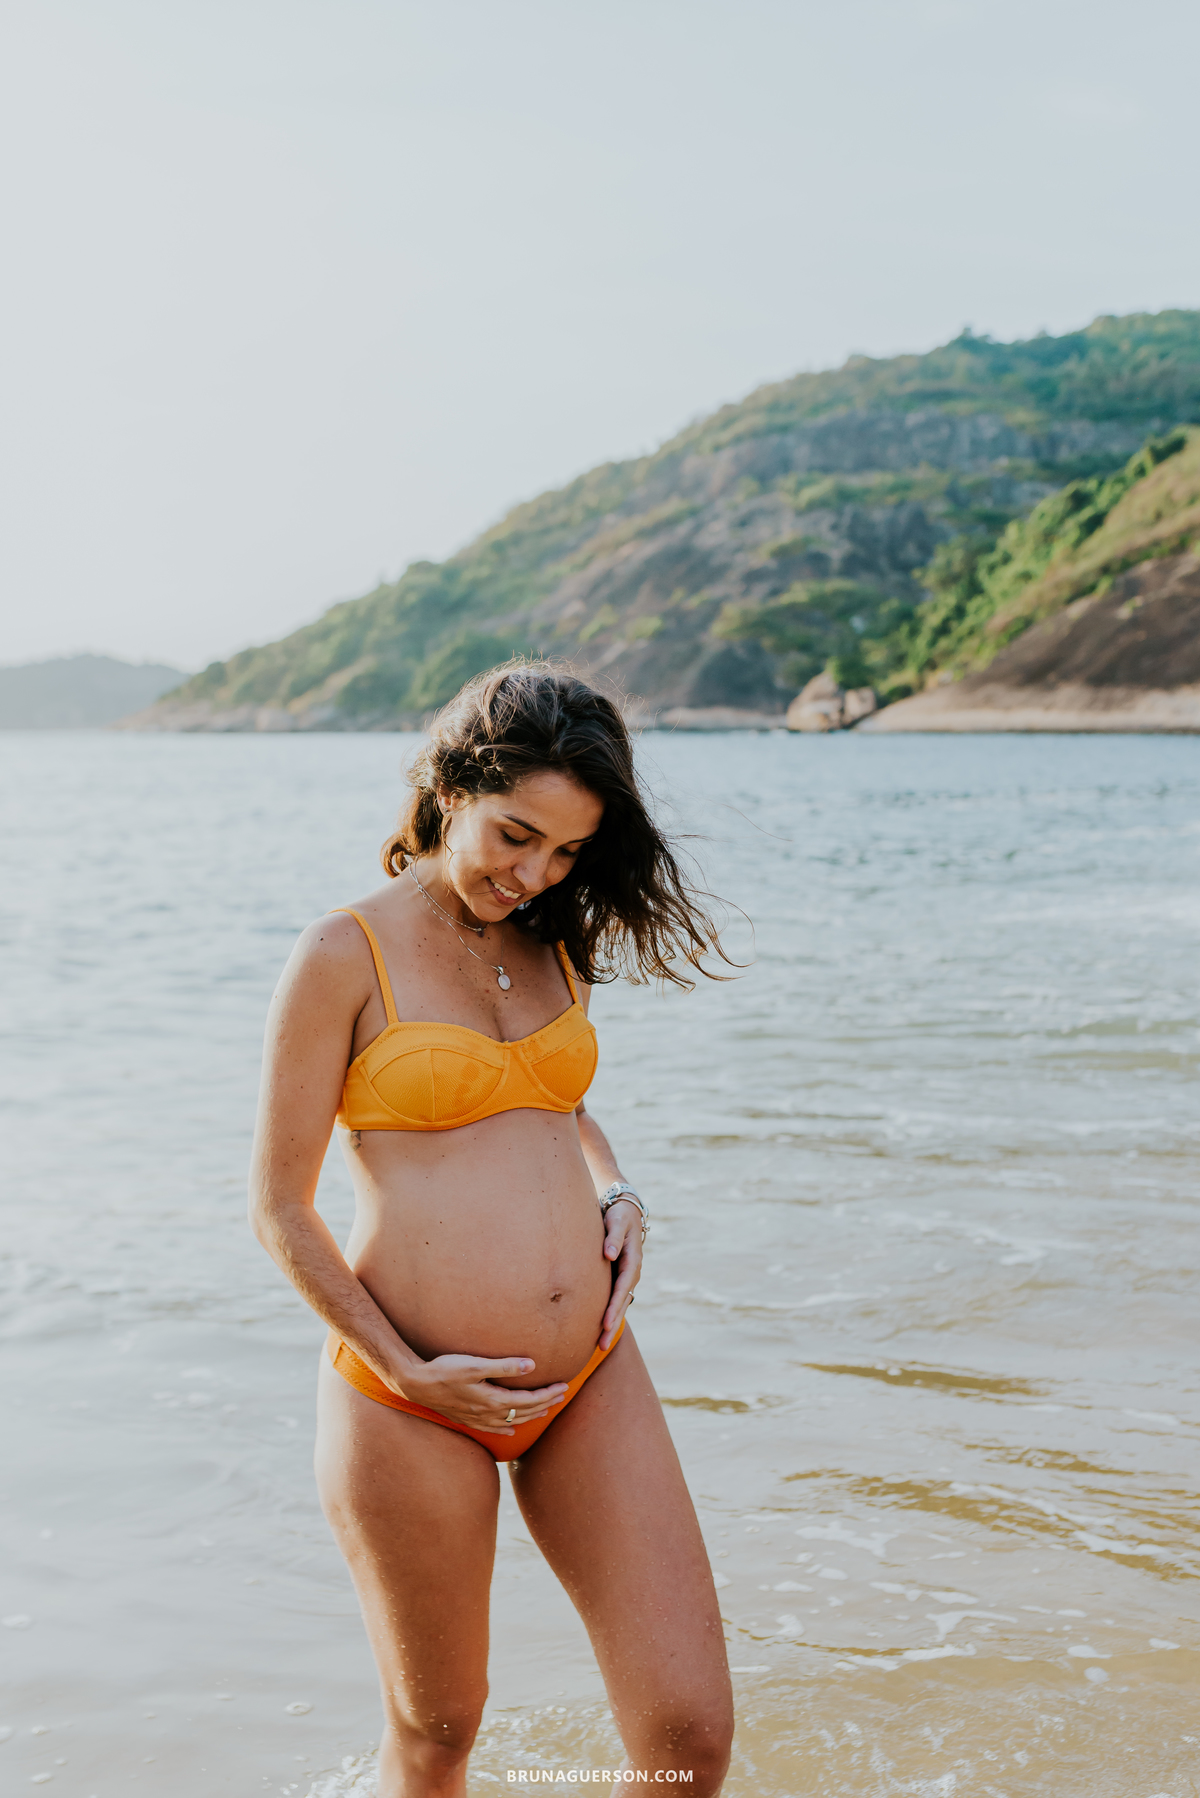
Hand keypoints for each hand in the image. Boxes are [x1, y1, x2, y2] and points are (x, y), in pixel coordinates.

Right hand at [396, 1354, 569, 1435]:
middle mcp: (487, 1414)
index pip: (529, 1399)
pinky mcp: (467, 1419)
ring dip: (530, 1416)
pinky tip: (511, 1431)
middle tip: (562, 1395)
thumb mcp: (475, 1364)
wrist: (416, 1384)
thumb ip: (504, 1366)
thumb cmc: (444, 1369)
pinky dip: (506, 1430)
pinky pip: (493, 1430)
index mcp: (493, 1400)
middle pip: (523, 1412)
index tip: (564, 1386)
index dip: (548, 1394)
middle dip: (545, 1404)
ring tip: (545, 1410)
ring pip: (511, 1422)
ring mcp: (476, 1419)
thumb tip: (532, 1365)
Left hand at [599, 1198, 642, 1349]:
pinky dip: (608, 1315)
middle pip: (622, 1303)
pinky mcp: (617, 1278)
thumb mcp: (617, 1221)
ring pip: (619, 1305)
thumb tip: (608, 1255)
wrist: (625, 1212)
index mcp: (633, 1261)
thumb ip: (613, 1237)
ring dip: (611, 1325)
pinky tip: (598, 1330)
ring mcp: (625, 1277)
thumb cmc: (619, 1216)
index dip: (614, 1306)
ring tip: (600, 1347)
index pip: (623, 1287)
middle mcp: (631, 1273)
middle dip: (612, 1325)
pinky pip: (613, 1299)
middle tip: (602, 1346)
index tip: (606, 1323)